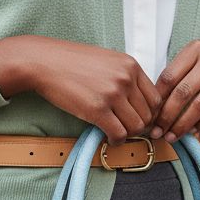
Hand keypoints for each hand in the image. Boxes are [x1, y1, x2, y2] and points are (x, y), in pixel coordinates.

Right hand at [0, 35, 161, 145]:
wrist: (44, 62)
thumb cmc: (71, 61)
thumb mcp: (106, 60)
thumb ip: (124, 76)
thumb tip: (136, 99)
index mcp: (130, 65)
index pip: (156, 98)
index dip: (150, 113)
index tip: (139, 118)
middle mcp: (125, 78)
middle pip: (148, 114)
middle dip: (139, 125)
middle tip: (127, 128)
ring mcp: (112, 94)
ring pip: (136, 126)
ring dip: (128, 134)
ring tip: (117, 132)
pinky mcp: (97, 110)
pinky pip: (119, 133)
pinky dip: (116, 140)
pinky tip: (109, 137)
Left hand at [149, 42, 199, 142]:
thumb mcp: (193, 64)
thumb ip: (175, 80)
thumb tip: (153, 110)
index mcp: (195, 49)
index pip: (169, 77)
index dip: (157, 100)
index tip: (150, 117)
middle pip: (183, 92)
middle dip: (167, 116)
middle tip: (158, 132)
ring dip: (183, 125)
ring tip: (172, 136)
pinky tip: (193, 131)